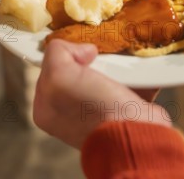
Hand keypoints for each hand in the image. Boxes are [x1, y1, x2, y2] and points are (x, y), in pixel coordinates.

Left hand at [33, 40, 170, 148]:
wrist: (136, 134)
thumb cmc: (94, 110)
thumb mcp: (60, 76)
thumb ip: (57, 53)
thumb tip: (85, 50)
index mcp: (47, 107)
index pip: (49, 66)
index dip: (65, 53)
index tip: (81, 49)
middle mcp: (69, 111)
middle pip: (77, 67)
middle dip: (91, 57)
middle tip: (102, 55)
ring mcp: (97, 111)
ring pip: (104, 72)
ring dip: (115, 63)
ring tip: (121, 60)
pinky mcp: (124, 109)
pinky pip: (127, 81)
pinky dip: (133, 73)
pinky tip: (135, 68)